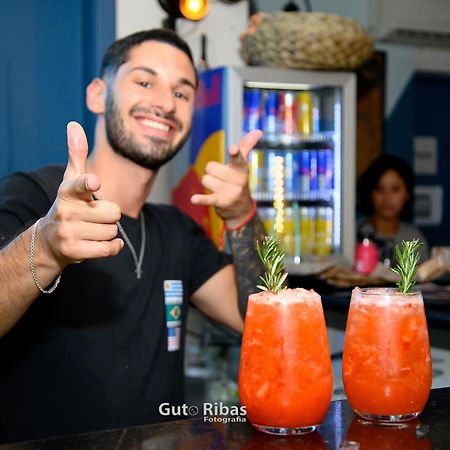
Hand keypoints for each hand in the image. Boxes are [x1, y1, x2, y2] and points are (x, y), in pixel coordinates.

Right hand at [40, 121, 122, 267]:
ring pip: (112, 230)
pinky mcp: (76, 252)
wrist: (50, 240)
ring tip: (91, 229)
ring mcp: (69, 233)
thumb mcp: (70, 180)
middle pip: (113, 212)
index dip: (88, 184)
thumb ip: (76, 154)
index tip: (94, 182)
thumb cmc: (69, 205)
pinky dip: (113, 246)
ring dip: (108, 231)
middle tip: (93, 217)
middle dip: (109, 215)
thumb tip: (74, 124)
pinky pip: (110, 248)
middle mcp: (66, 212)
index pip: (80, 185)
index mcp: (67, 192)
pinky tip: (102, 242)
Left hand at [191, 129, 261, 227]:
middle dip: (212, 173)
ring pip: (205, 180)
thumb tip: (258, 130)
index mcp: (242, 169)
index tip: (233, 149)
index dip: (235, 153)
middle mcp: (237, 181)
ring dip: (208, 184)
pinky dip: (201, 200)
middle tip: (222, 179)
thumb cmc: (238, 181)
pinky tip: (194, 199)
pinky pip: (208, 199)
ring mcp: (229, 192)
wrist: (241, 210)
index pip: (238, 159)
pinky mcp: (221, 203)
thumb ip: (246, 147)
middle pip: (210, 167)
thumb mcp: (242, 166)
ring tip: (219, 189)